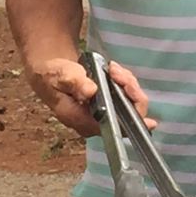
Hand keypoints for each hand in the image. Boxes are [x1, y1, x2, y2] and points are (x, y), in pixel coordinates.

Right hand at [27, 57, 155, 137]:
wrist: (49, 75)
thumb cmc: (53, 77)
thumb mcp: (62, 76)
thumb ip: (76, 84)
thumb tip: (91, 91)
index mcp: (82, 121)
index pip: (116, 127)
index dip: (134, 119)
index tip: (146, 114)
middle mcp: (95, 123)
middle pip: (128, 114)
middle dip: (129, 90)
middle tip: (116, 71)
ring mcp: (103, 115)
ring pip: (130, 103)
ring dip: (126, 83)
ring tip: (112, 69)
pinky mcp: (108, 106)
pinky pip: (126, 97)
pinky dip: (124, 83)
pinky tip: (114, 72)